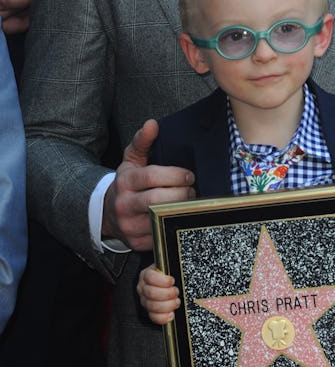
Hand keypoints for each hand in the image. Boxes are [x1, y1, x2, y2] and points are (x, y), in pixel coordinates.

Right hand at [102, 119, 195, 249]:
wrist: (108, 212)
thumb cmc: (128, 182)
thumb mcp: (132, 160)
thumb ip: (143, 141)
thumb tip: (152, 123)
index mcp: (125, 181)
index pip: (152, 176)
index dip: (175, 175)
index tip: (189, 175)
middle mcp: (124, 204)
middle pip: (158, 200)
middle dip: (182, 194)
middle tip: (192, 190)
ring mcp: (129, 226)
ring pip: (161, 220)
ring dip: (181, 211)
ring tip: (189, 203)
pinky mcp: (136, 243)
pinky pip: (161, 236)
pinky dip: (175, 227)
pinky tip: (182, 218)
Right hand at [137, 263, 179, 324]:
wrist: (168, 285)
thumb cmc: (169, 275)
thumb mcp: (169, 267)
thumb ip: (170, 268)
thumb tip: (179, 266)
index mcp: (146, 274)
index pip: (150, 277)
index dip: (162, 280)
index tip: (172, 281)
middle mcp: (143, 288)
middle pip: (151, 293)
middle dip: (167, 293)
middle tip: (176, 291)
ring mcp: (145, 300)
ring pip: (152, 306)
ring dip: (167, 305)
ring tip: (176, 301)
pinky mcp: (149, 311)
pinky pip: (154, 317)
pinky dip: (163, 317)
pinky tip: (171, 314)